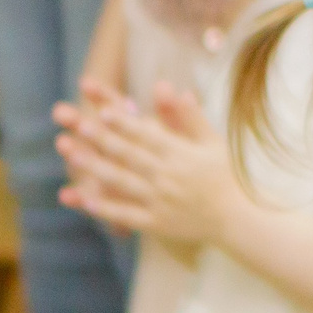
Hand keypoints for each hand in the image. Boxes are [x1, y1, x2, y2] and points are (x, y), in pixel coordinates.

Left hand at [54, 83, 235, 245]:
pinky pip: (128, 215)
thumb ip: (191, 117)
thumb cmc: (226, 176)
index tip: (104, 110)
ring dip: (97, 169)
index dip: (125, 123)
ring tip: (73, 156)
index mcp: (182, 154)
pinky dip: (107, 209)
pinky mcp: (158, 223)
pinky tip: (86, 201)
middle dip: (104, 139)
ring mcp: (161, 201)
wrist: (239, 218)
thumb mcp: (212, 142)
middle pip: (130, 155)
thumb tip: (176, 88)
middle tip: (80, 125)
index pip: (149, 135)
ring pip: (123, 183)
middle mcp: (169, 176)